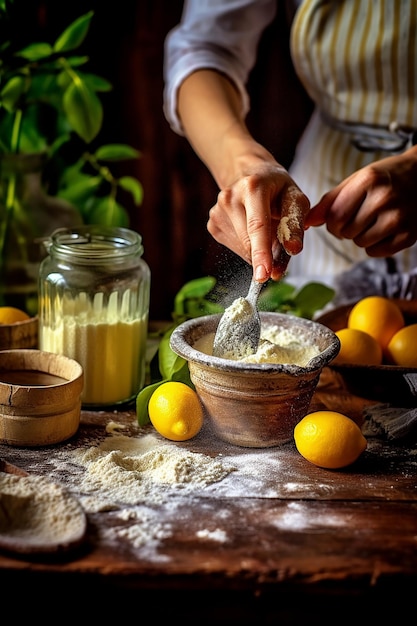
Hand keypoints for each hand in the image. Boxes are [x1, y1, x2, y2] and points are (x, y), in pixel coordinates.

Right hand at [207, 162, 309, 281]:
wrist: (250, 174)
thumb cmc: (277, 189)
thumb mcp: (295, 199)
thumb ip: (295, 225)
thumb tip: (293, 250)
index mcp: (252, 187)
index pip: (257, 226)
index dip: (261, 252)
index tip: (264, 275)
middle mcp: (229, 198)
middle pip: (249, 241)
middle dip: (267, 255)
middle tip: (280, 249)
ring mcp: (217, 212)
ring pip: (242, 249)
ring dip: (258, 250)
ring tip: (265, 229)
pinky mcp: (212, 224)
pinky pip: (234, 248)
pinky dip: (248, 247)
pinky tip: (251, 231)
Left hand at [305, 146, 416, 256]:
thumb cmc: (384, 178)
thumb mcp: (357, 180)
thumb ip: (330, 201)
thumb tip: (307, 223)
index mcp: (368, 180)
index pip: (335, 216)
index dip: (332, 223)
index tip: (338, 219)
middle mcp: (384, 198)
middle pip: (346, 232)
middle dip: (346, 229)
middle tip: (360, 217)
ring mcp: (399, 217)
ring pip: (360, 243)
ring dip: (361, 237)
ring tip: (374, 221)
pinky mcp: (409, 235)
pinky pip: (376, 252)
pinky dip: (375, 246)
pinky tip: (384, 230)